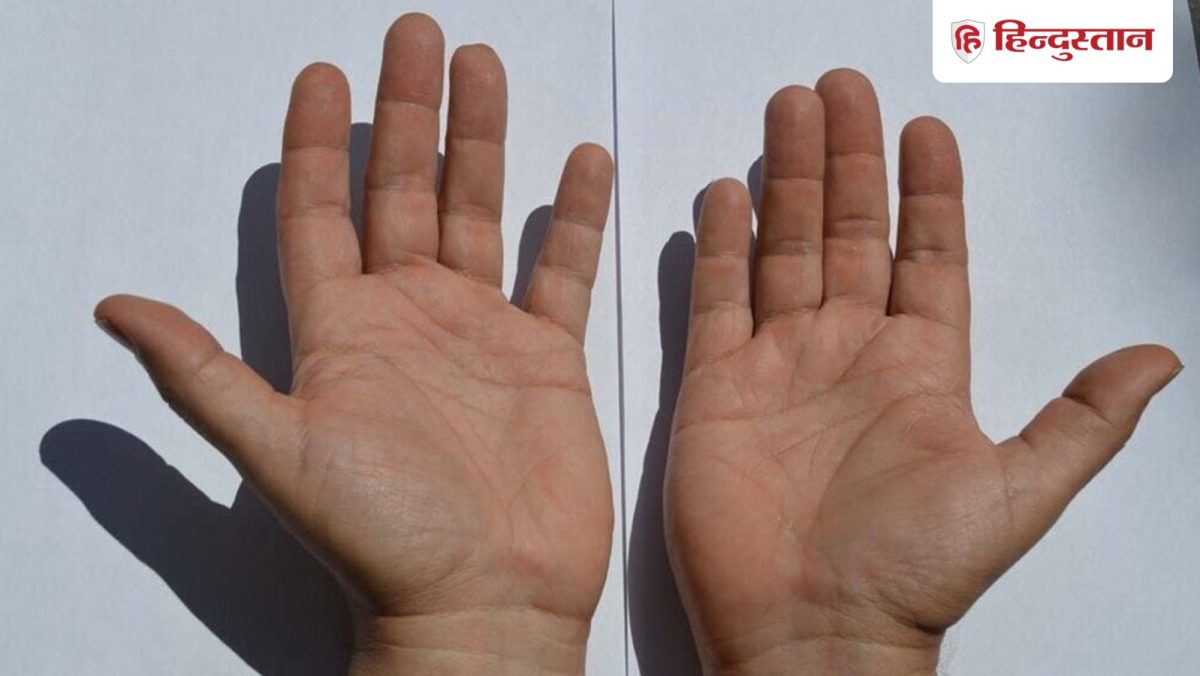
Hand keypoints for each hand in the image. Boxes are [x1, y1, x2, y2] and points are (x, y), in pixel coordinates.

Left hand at [94, 14, 613, 674]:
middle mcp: (407, 318)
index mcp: (342, 331)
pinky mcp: (545, 356)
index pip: (322, 214)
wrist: (485, 603)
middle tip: (417, 34)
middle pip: (402, 192)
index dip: (318, 143)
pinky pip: (559, 270)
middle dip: (409, 111)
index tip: (322, 72)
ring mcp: (478, 332)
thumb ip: (204, 375)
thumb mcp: (280, 452)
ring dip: (480, 141)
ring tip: (484, 69)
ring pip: (477, 213)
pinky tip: (579, 162)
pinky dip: (569, 217)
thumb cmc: (382, 538)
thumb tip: (113, 306)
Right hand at [664, 69, 1180, 674]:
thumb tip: (1160, 357)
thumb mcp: (1019, 491)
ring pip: (784, 250)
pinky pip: (718, 302)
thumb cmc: (914, 570)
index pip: (928, 254)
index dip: (928, 191)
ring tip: (786, 111)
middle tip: (838, 87)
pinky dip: (721, 249)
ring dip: (785, 181)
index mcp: (922, 366)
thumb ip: (1081, 420)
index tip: (925, 127)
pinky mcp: (718, 388)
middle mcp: (850, 351)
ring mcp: (781, 364)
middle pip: (848, 233)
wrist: (814, 632)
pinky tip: (725, 198)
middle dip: (844, 159)